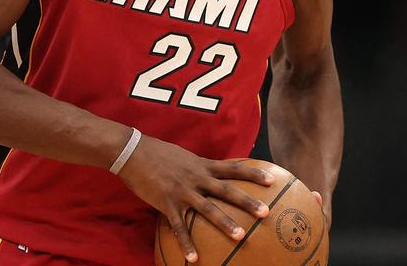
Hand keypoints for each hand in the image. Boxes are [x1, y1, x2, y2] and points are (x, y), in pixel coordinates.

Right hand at [115, 134, 275, 262]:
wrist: (133, 152)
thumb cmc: (160, 154)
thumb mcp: (186, 157)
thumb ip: (201, 167)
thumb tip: (215, 173)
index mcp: (203, 165)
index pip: (234, 169)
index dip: (254, 174)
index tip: (273, 180)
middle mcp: (197, 178)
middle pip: (227, 191)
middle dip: (247, 202)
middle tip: (266, 213)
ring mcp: (182, 191)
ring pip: (208, 209)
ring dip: (225, 223)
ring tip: (240, 237)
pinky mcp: (166, 203)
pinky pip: (178, 227)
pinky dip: (186, 243)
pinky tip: (193, 259)